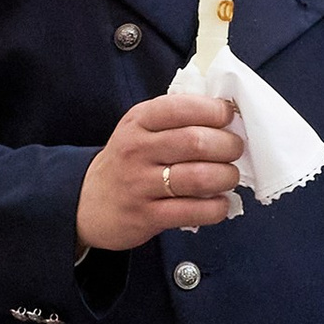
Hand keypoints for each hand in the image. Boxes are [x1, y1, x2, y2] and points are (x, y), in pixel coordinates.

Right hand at [76, 91, 246, 249]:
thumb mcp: (141, 129)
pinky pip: (192, 211)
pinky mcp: (146, 216)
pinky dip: (216, 207)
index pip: (181, 107)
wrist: (88, 202)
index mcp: (139, 121)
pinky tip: (220, 203)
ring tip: (229, 177)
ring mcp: (139, 184)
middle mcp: (137, 149)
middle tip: (235, 151)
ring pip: (198, 177)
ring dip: (226, 177)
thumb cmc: (129, 160)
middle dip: (228, 145)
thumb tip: (228, 113)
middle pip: (196, 142)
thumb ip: (177, 118)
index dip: (214, 111)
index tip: (229, 118)